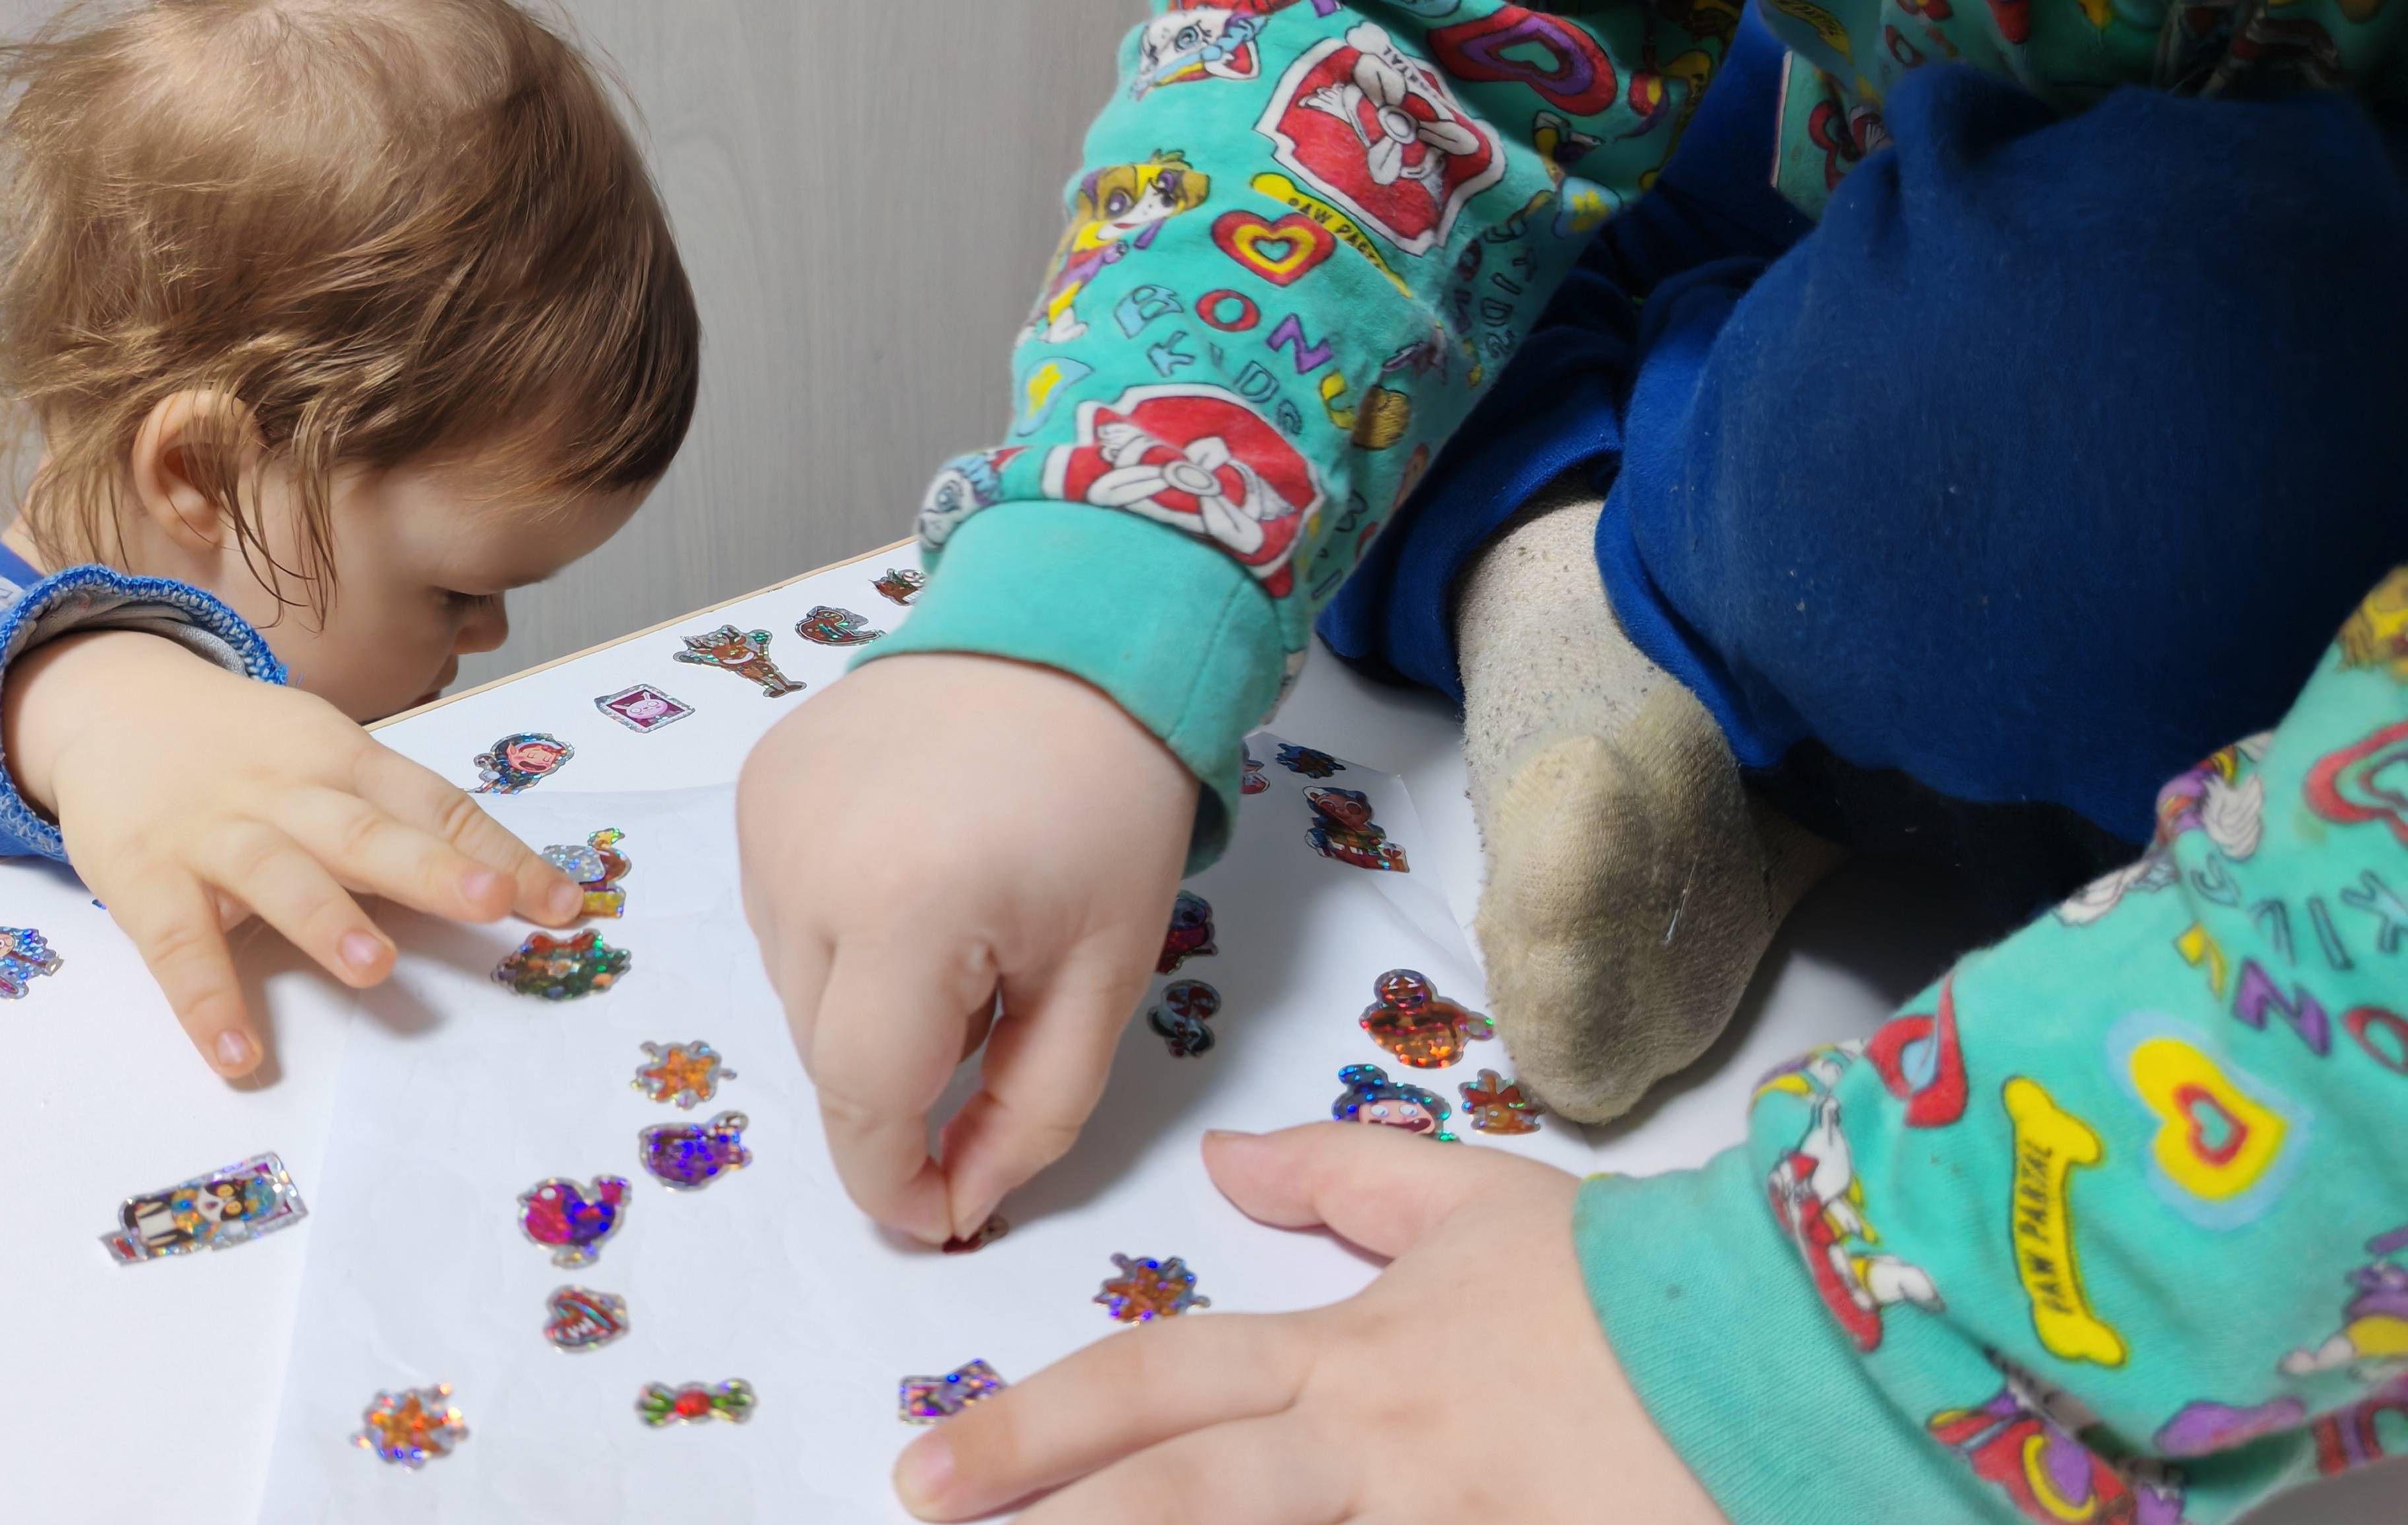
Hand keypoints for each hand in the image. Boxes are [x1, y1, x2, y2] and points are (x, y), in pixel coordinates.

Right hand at [3, 631, 582, 1075]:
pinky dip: (206, 999)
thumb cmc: (250, 753)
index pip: (435, 805)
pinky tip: (239, 1053)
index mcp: (345, 761)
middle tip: (492, 904)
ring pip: (276, 873)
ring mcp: (213, 832)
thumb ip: (400, 818)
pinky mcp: (144, 876)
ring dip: (325, 918)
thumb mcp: (328, 760)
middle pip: (365, 830)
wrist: (113, 703)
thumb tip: (505, 883)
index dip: (500, 852)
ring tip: (376, 968)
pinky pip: (177, 943)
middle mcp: (287, 792)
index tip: (566, 904)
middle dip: (431, 867)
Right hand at [738, 652, 1197, 1241]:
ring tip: (964, 925)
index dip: (893, 1177)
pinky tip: (915, 876)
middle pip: (829, 1052)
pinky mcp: (755, 787)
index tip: (940, 1213)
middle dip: (904, 1075)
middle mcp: (804, 865)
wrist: (1074, 633)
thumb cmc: (1110, 807)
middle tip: (999, 1010)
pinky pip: (781, 916)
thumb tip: (957, 1205)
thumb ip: (1032, 1110)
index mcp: (904, 912)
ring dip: (870, 1003)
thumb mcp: (1103, 977)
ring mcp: (765, 821)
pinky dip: (842, 933)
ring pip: (797, 991)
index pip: (863, 1098)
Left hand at [893, 1125, 1724, 1524]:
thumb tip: (1220, 1160)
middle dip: (1045, 1516)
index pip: (1159, 1380)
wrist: (1789, 1355)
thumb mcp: (1476, 1204)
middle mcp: (1373, 1451)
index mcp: (1352, 1356)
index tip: (929, 1458)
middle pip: (1180, 1492)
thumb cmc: (1623, 1291)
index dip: (1036, 1421)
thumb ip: (1339, 1176)